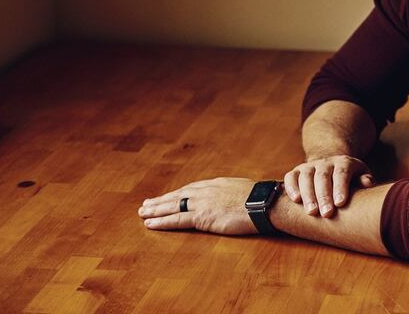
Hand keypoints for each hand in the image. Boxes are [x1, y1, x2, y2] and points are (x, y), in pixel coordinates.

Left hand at [138, 177, 258, 234]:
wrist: (265, 204)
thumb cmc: (261, 199)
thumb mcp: (244, 190)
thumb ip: (232, 193)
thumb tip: (234, 197)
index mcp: (216, 184)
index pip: (191, 189)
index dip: (176, 194)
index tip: (166, 196)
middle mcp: (205, 191)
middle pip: (178, 195)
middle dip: (161, 200)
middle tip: (146, 204)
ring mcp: (202, 203)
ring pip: (173, 206)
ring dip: (156, 210)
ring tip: (143, 213)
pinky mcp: (202, 217)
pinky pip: (177, 220)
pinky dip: (162, 221)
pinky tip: (150, 223)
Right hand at [283, 155, 372, 217]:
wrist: (331, 166)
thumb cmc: (349, 178)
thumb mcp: (360, 175)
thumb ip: (365, 179)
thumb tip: (367, 183)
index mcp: (343, 163)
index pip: (342, 173)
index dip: (340, 187)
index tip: (340, 203)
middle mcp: (325, 162)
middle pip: (323, 177)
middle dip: (324, 196)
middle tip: (326, 213)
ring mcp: (309, 166)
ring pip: (306, 177)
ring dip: (308, 195)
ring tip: (311, 212)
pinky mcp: (296, 171)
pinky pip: (291, 177)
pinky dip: (291, 187)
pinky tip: (295, 200)